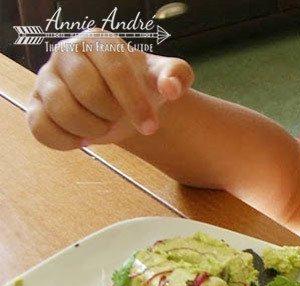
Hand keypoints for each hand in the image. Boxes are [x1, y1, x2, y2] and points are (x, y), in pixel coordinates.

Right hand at [27, 28, 193, 149]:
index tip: (151, 127)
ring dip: (91, 129)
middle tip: (121, 119)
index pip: (115, 70)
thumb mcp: (165, 76)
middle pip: (87, 91)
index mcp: (97, 41)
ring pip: (61, 110)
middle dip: (112, 115)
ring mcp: (45, 78)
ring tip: (103, 126)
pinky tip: (84, 139)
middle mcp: (65, 53)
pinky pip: (41, 128)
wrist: (119, 99)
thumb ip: (178, 75)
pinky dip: (67, 142)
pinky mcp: (33, 104)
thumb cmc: (142, 83)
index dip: (135, 103)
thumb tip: (171, 88)